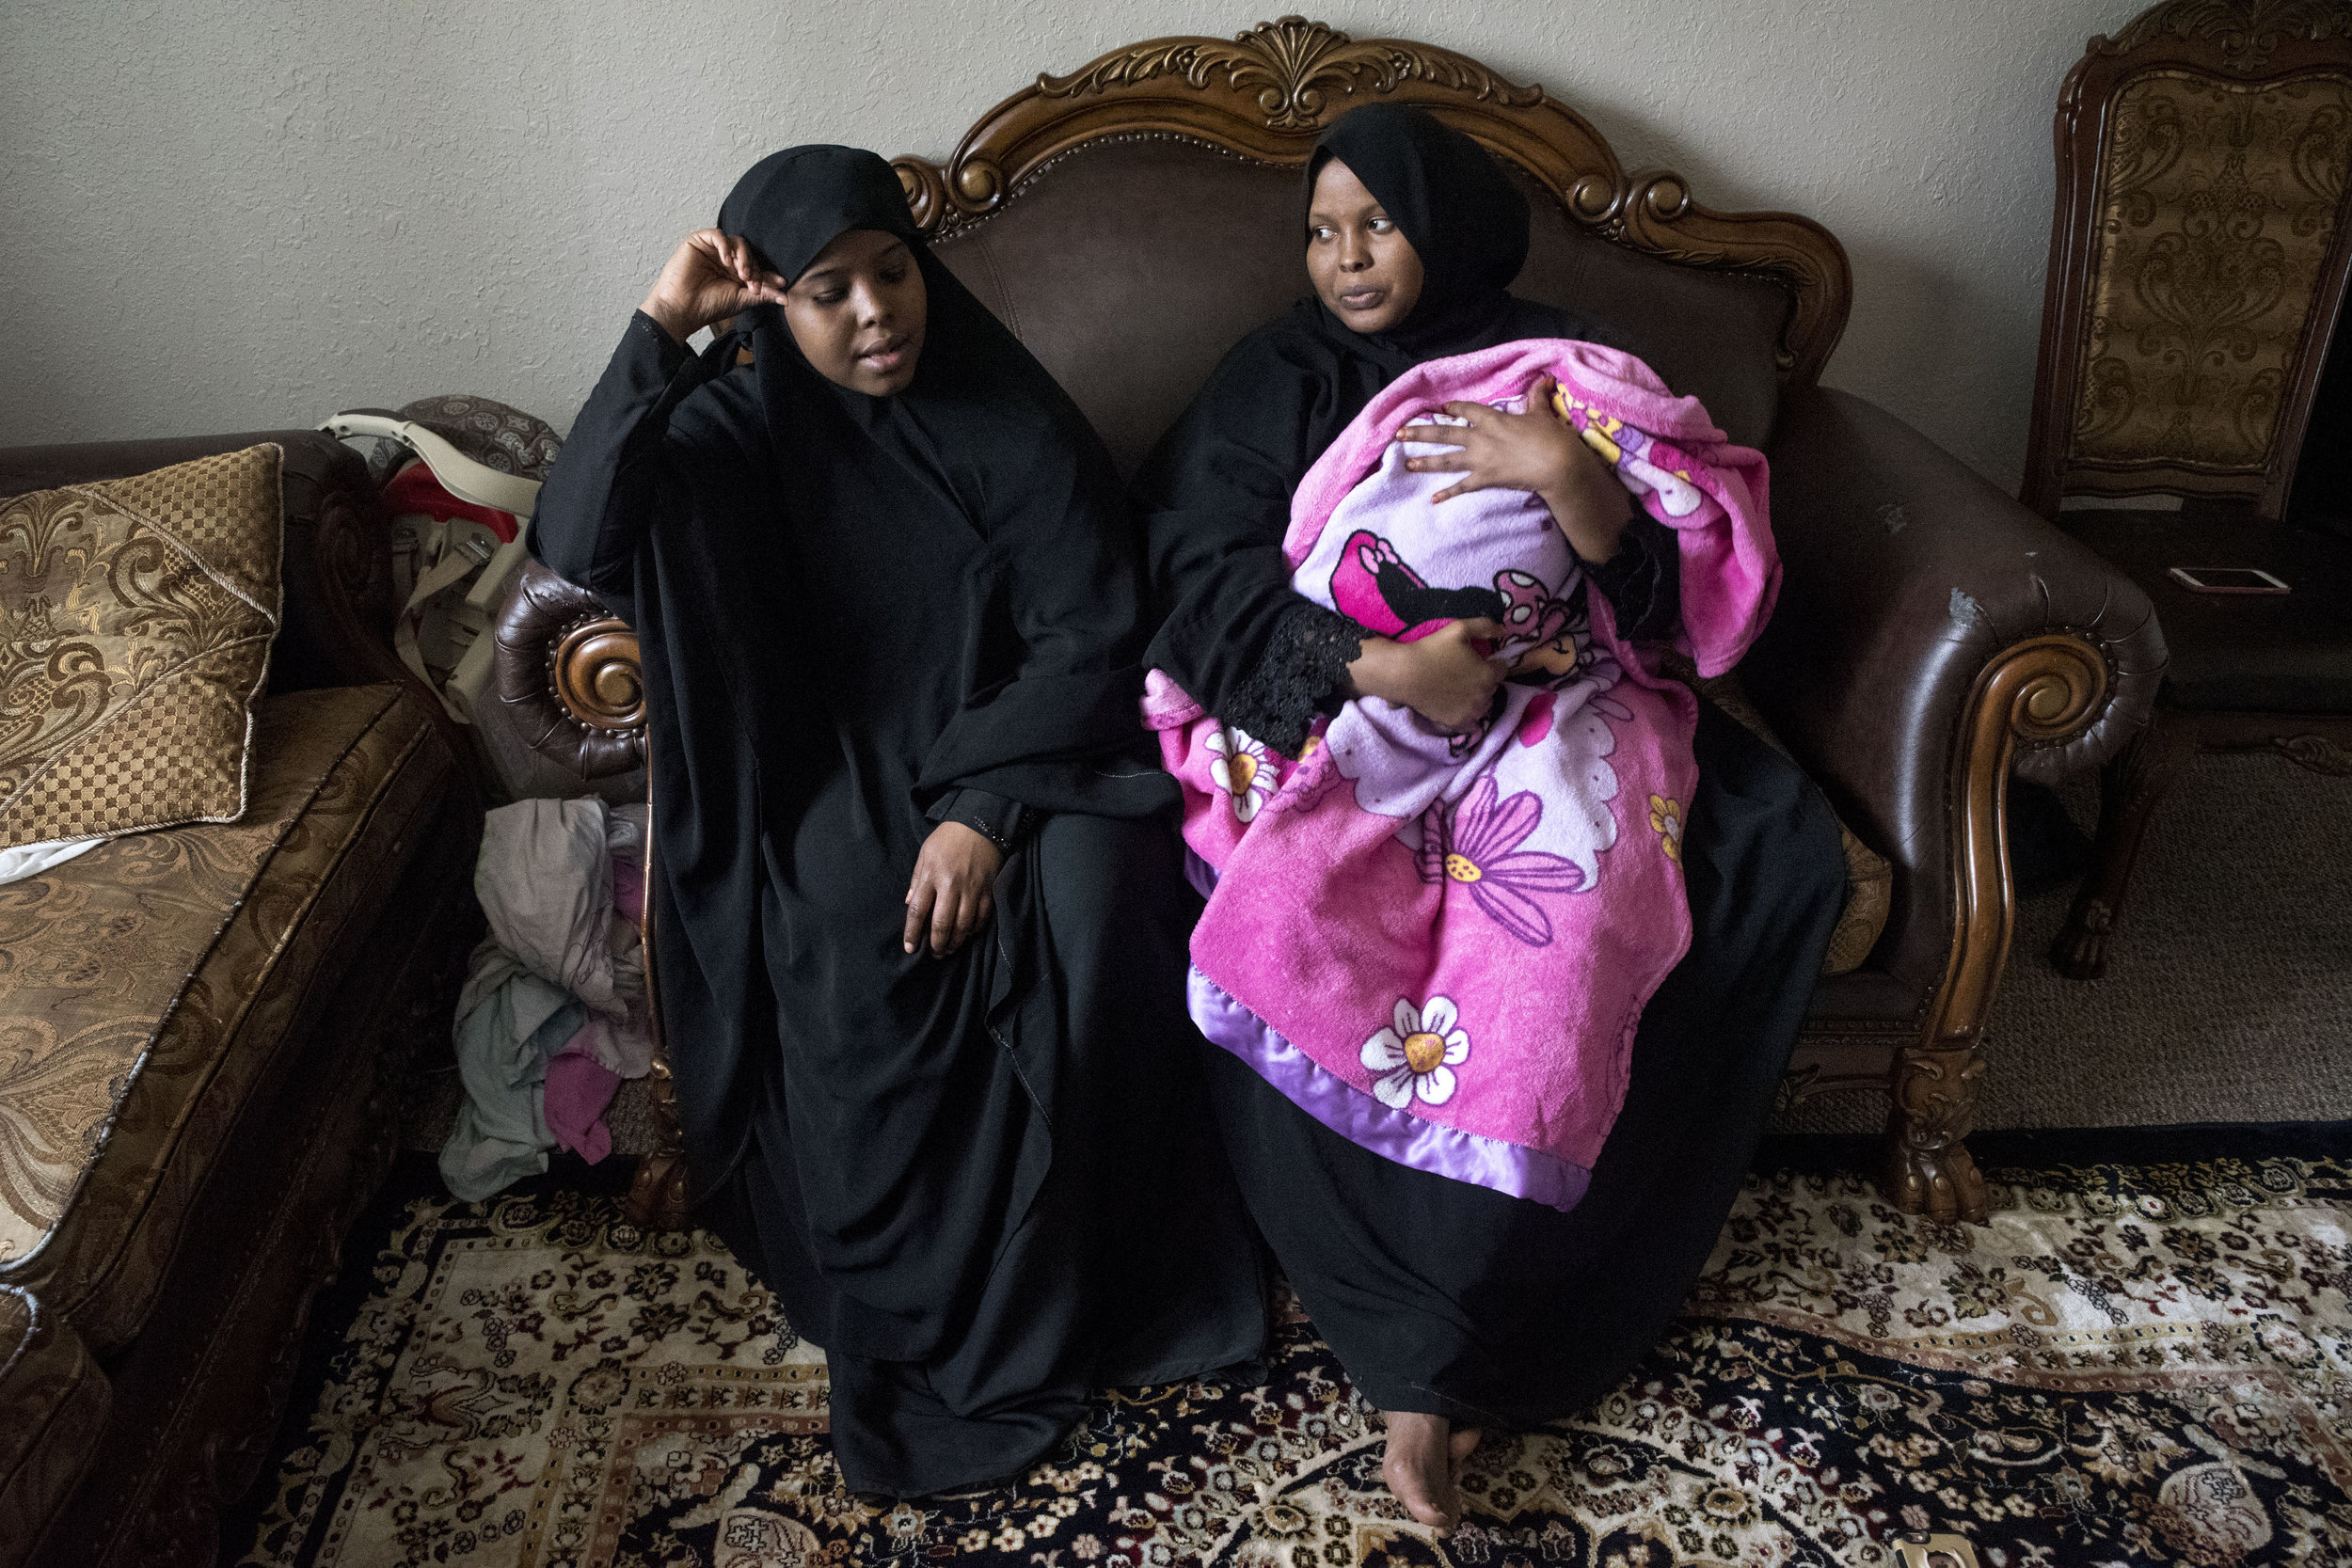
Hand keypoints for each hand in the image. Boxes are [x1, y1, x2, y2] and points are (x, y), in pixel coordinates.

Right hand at [639, 229, 790, 344]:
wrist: (682, 309)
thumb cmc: (708, 306)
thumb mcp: (740, 300)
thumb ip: (762, 295)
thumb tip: (786, 297)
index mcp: (735, 273)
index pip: (757, 268)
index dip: (768, 275)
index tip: (780, 283)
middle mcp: (725, 260)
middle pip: (749, 253)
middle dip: (755, 269)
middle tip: (753, 284)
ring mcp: (713, 251)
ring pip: (737, 243)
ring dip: (744, 258)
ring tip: (742, 274)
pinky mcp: (699, 242)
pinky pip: (718, 235)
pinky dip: (726, 246)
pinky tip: (726, 261)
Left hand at [903, 821, 1003, 956]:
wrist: (980, 823)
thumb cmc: (948, 838)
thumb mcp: (925, 853)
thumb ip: (916, 879)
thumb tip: (908, 903)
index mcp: (931, 875)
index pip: (918, 910)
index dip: (912, 932)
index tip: (910, 948)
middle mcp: (951, 885)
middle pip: (941, 923)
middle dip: (936, 944)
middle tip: (934, 954)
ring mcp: (972, 889)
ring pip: (963, 925)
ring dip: (955, 941)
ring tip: (949, 949)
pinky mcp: (989, 890)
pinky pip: (981, 917)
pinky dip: (974, 930)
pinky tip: (967, 934)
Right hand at [1348, 617, 1506, 732]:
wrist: (1406, 674)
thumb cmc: (1432, 649)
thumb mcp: (1459, 629)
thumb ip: (1485, 626)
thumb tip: (1502, 630)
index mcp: (1488, 674)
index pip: (1501, 669)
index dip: (1490, 662)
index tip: (1476, 660)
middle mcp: (1485, 695)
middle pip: (1493, 686)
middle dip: (1484, 679)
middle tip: (1465, 672)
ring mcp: (1471, 711)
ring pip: (1485, 704)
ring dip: (1479, 697)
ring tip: (1461, 688)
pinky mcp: (1458, 722)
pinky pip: (1473, 723)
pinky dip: (1470, 717)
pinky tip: (1461, 707)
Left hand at [1396, 375, 1633, 562]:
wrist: (1557, 465)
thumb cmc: (1551, 437)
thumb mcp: (1542, 413)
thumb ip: (1537, 397)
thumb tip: (1545, 379)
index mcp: (1492, 419)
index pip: (1466, 409)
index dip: (1453, 408)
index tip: (1442, 408)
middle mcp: (1480, 438)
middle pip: (1444, 433)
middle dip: (1420, 433)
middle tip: (1399, 433)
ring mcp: (1480, 460)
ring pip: (1446, 460)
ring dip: (1425, 462)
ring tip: (1407, 463)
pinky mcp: (1486, 479)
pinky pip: (1462, 487)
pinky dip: (1448, 494)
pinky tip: (1433, 499)